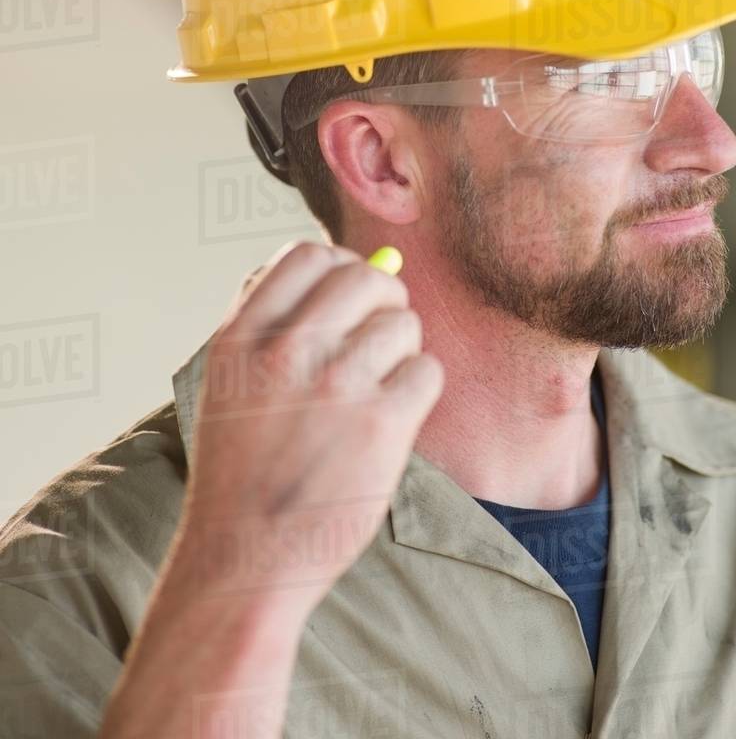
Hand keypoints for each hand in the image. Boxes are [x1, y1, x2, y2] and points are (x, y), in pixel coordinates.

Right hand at [181, 241, 443, 611]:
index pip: (306, 255)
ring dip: (402, 349)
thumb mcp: (228, 385)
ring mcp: (336, 385)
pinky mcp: (382, 423)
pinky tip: (393, 419)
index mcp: (241, 338)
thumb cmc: (242, 470)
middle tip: (382, 330)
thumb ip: (272, 321)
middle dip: (385, 297)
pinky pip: (426, 370)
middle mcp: (286, 352)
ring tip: (379, 388)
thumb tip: (337, 263)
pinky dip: (418, 389)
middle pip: (364, 277)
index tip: (347, 297)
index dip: (338, 265)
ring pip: (403, 323)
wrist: (244, 562)